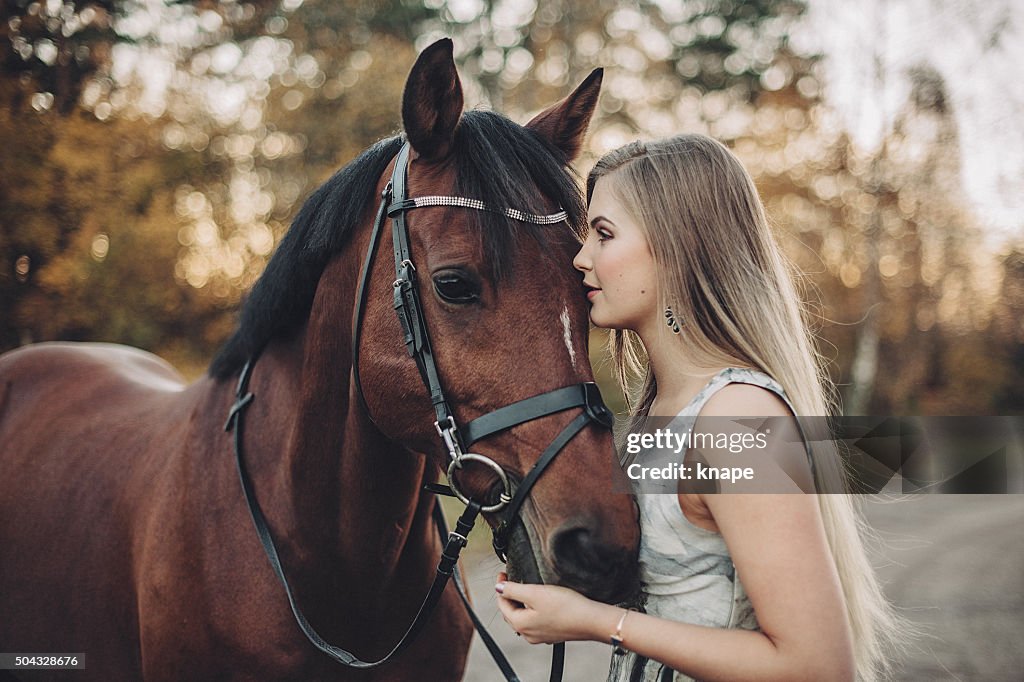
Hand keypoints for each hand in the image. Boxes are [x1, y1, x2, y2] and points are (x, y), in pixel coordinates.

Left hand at [494, 571, 615, 644]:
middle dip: (509, 596)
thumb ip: (513, 590)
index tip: (503, 573)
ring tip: (524, 588)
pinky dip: (533, 610)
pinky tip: (541, 602)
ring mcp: (540, 636)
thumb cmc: (565, 607)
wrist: (591, 620)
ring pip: (523, 617)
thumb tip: (498, 588)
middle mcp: (528, 634)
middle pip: (511, 612)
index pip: (502, 604)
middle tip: (511, 579)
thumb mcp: (535, 593)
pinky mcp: (552, 634)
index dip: (500, 587)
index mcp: (520, 624)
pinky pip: (536, 621)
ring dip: (521, 603)